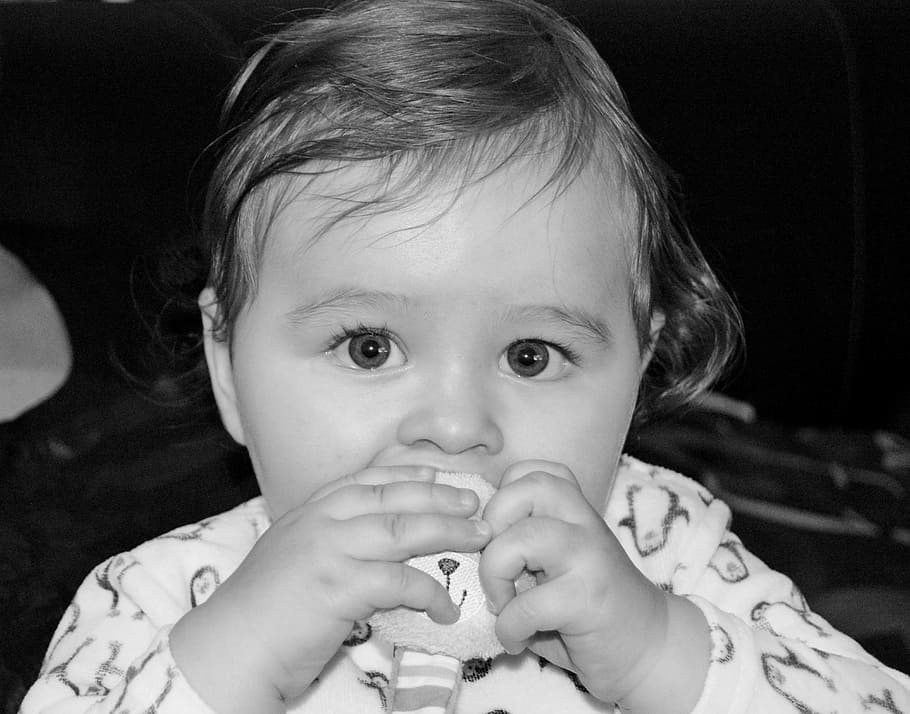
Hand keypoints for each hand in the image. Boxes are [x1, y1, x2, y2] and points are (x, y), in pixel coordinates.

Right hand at [171, 465, 491, 712]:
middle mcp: (322, 520)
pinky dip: (428, 593)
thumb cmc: (262, 608)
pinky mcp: (339, 588)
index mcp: (311, 509)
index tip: (438, 474)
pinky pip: (399, 582)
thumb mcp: (291, 553)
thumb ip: (326, 536)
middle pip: (395, 497)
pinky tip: (445, 607)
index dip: (408, 474)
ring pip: (403, 530)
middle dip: (440, 496)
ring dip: (448, 531)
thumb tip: (368, 537)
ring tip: (479, 538)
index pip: (367, 479)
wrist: (229, 647)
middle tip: (474, 503)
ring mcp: (330, 551)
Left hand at [479, 461, 708, 712]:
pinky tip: (516, 641)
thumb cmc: (586, 608)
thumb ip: (520, 545)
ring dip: (496, 577)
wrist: (648, 650)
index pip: (529, 471)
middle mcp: (584, 523)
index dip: (501, 498)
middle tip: (495, 566)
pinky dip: (508, 628)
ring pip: (522, 538)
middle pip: (526, 489)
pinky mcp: (588, 599)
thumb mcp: (554, 565)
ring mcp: (589, 557)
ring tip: (502, 604)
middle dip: (492, 526)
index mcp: (574, 510)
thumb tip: (464, 543)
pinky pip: (527, 605)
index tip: (498, 537)